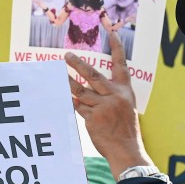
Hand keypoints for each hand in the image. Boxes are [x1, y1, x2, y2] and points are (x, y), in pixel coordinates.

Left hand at [66, 33, 150, 176]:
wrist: (127, 150)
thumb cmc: (125, 130)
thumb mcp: (125, 109)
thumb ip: (110, 97)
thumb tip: (84, 92)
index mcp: (126, 92)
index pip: (121, 66)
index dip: (117, 48)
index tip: (111, 33)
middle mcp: (115, 96)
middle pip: (93, 75)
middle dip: (77, 64)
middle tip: (66, 55)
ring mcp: (103, 107)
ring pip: (80, 91)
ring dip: (67, 82)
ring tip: (57, 75)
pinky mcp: (92, 118)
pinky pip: (78, 107)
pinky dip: (71, 104)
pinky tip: (64, 99)